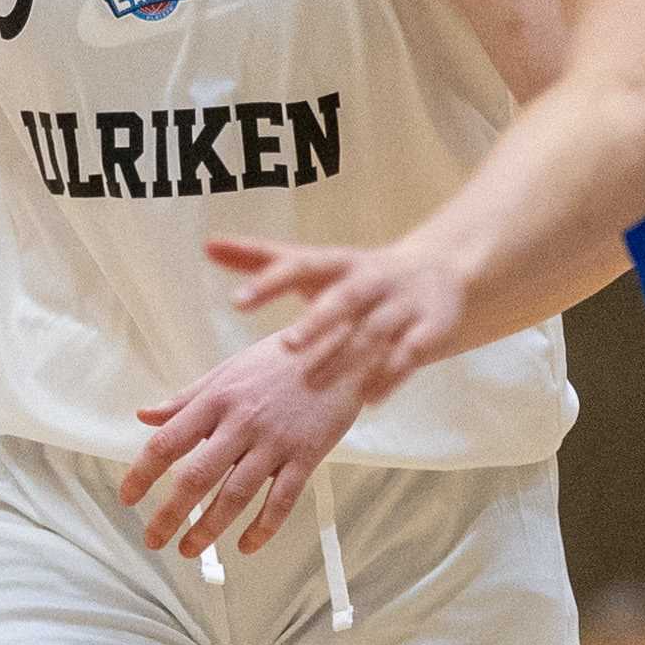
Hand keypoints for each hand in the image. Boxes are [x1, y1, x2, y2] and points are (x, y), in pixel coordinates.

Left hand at [118, 331, 370, 562]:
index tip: (127, 498)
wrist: (342, 346)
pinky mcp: (307, 455)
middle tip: (153, 539)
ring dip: (209, 528)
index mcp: (216, 399)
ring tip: (189, 549)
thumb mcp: (227, 371)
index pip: (168, 442)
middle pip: (196, 477)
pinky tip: (246, 546)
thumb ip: (185, 399)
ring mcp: (275, 441)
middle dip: (170, 514)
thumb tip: (145, 416)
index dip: (142, 473)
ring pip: (236, 495)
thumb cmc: (279, 359)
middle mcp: (241, 422)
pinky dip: (263, 528)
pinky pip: (282, 500)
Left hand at [219, 230, 479, 418]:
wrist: (438, 275)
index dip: (270, 282)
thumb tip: (206, 245)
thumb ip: (260, 258)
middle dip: (317, 320)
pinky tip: (368, 399)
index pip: (301, 267)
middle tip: (286, 345)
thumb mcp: (313, 263)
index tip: (237, 301)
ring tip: (313, 382)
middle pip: (343, 298)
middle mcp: (370, 280)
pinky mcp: (431, 328)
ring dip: (347, 356)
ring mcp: (402, 304)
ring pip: (375, 331)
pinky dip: (391, 376)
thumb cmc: (355, 276)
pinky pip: (412, 355)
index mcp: (337, 263)